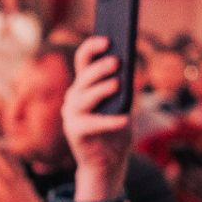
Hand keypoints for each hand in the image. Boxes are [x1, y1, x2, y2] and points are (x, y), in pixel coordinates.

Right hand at [63, 36, 132, 201]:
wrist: (107, 163)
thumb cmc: (116, 130)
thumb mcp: (123, 104)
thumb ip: (123, 88)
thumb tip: (130, 71)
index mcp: (84, 86)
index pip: (83, 60)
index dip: (92, 47)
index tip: (108, 39)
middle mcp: (73, 98)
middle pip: (84, 78)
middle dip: (99, 68)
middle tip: (117, 61)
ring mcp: (71, 116)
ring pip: (84, 97)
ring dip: (101, 90)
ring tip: (118, 84)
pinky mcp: (76, 133)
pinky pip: (92, 124)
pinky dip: (109, 121)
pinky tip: (124, 119)